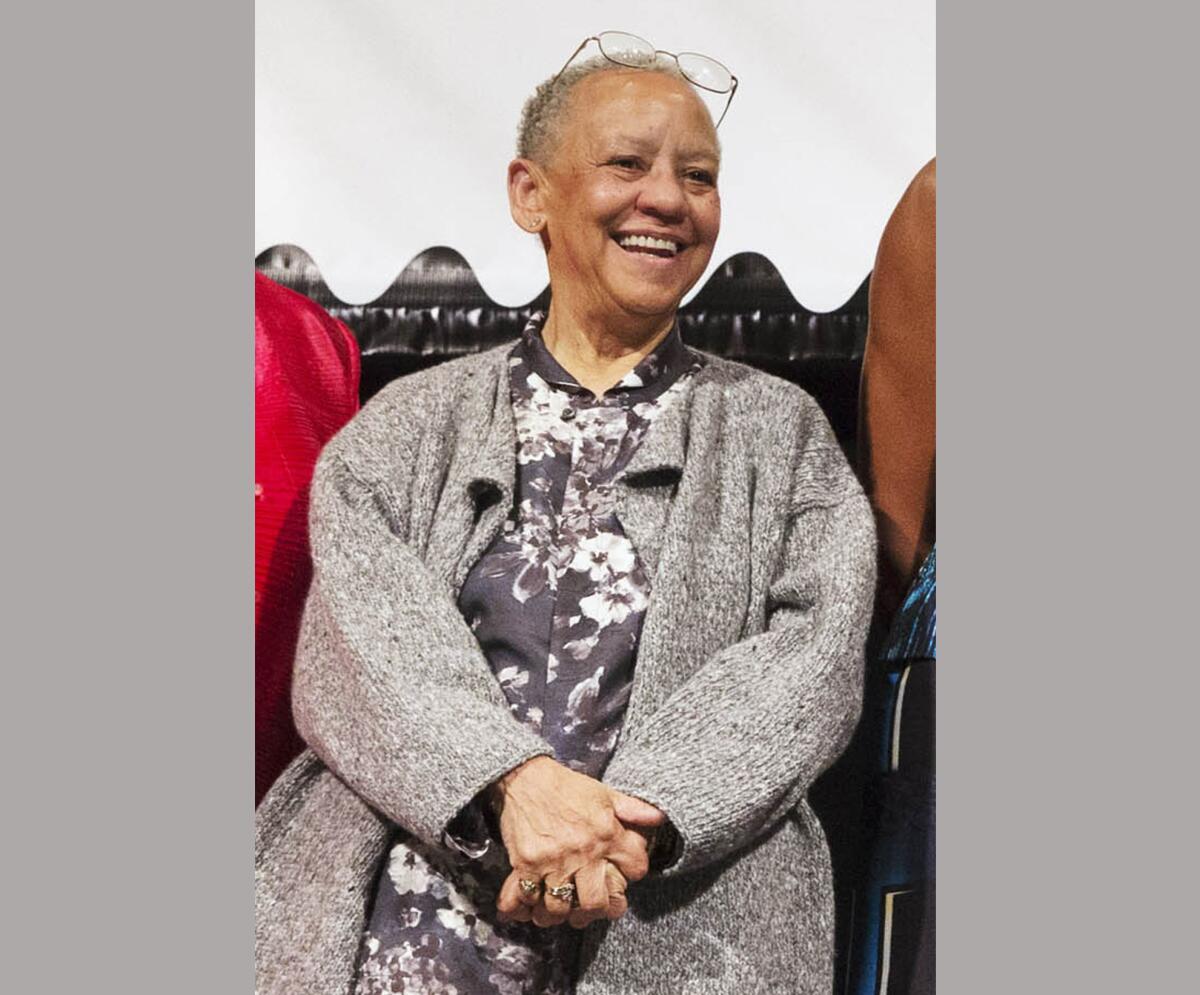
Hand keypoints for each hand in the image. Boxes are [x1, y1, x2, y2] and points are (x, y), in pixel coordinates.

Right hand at [490, 756, 663, 925]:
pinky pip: (524, 897)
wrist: (525, 777)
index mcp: (607, 833)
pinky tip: (529, 907)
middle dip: (594, 910)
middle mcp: (582, 851)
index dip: (632, 874)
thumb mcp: (604, 794)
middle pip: (595, 903)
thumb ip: (633, 809)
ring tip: (558, 907)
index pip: (635, 868)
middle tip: (588, 907)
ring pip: (558, 908)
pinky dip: (524, 907)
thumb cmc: (566, 786)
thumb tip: (659, 818)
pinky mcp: (525, 863)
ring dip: (557, 913)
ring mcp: (553, 860)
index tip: (621, 875)